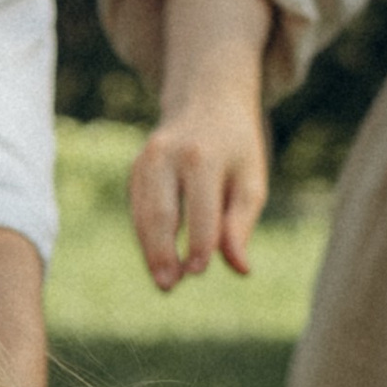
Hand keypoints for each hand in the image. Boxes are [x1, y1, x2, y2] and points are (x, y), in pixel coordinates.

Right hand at [129, 100, 268, 288]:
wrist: (207, 100)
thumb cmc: (236, 148)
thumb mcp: (251, 180)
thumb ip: (241, 224)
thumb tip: (239, 268)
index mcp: (203, 157)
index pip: (200, 209)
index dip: (199, 242)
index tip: (198, 271)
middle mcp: (169, 155)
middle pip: (161, 212)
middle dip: (163, 252)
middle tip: (168, 286)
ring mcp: (147, 161)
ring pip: (143, 213)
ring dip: (150, 250)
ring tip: (164, 281)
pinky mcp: (136, 169)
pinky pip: (137, 208)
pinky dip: (145, 235)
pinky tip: (156, 259)